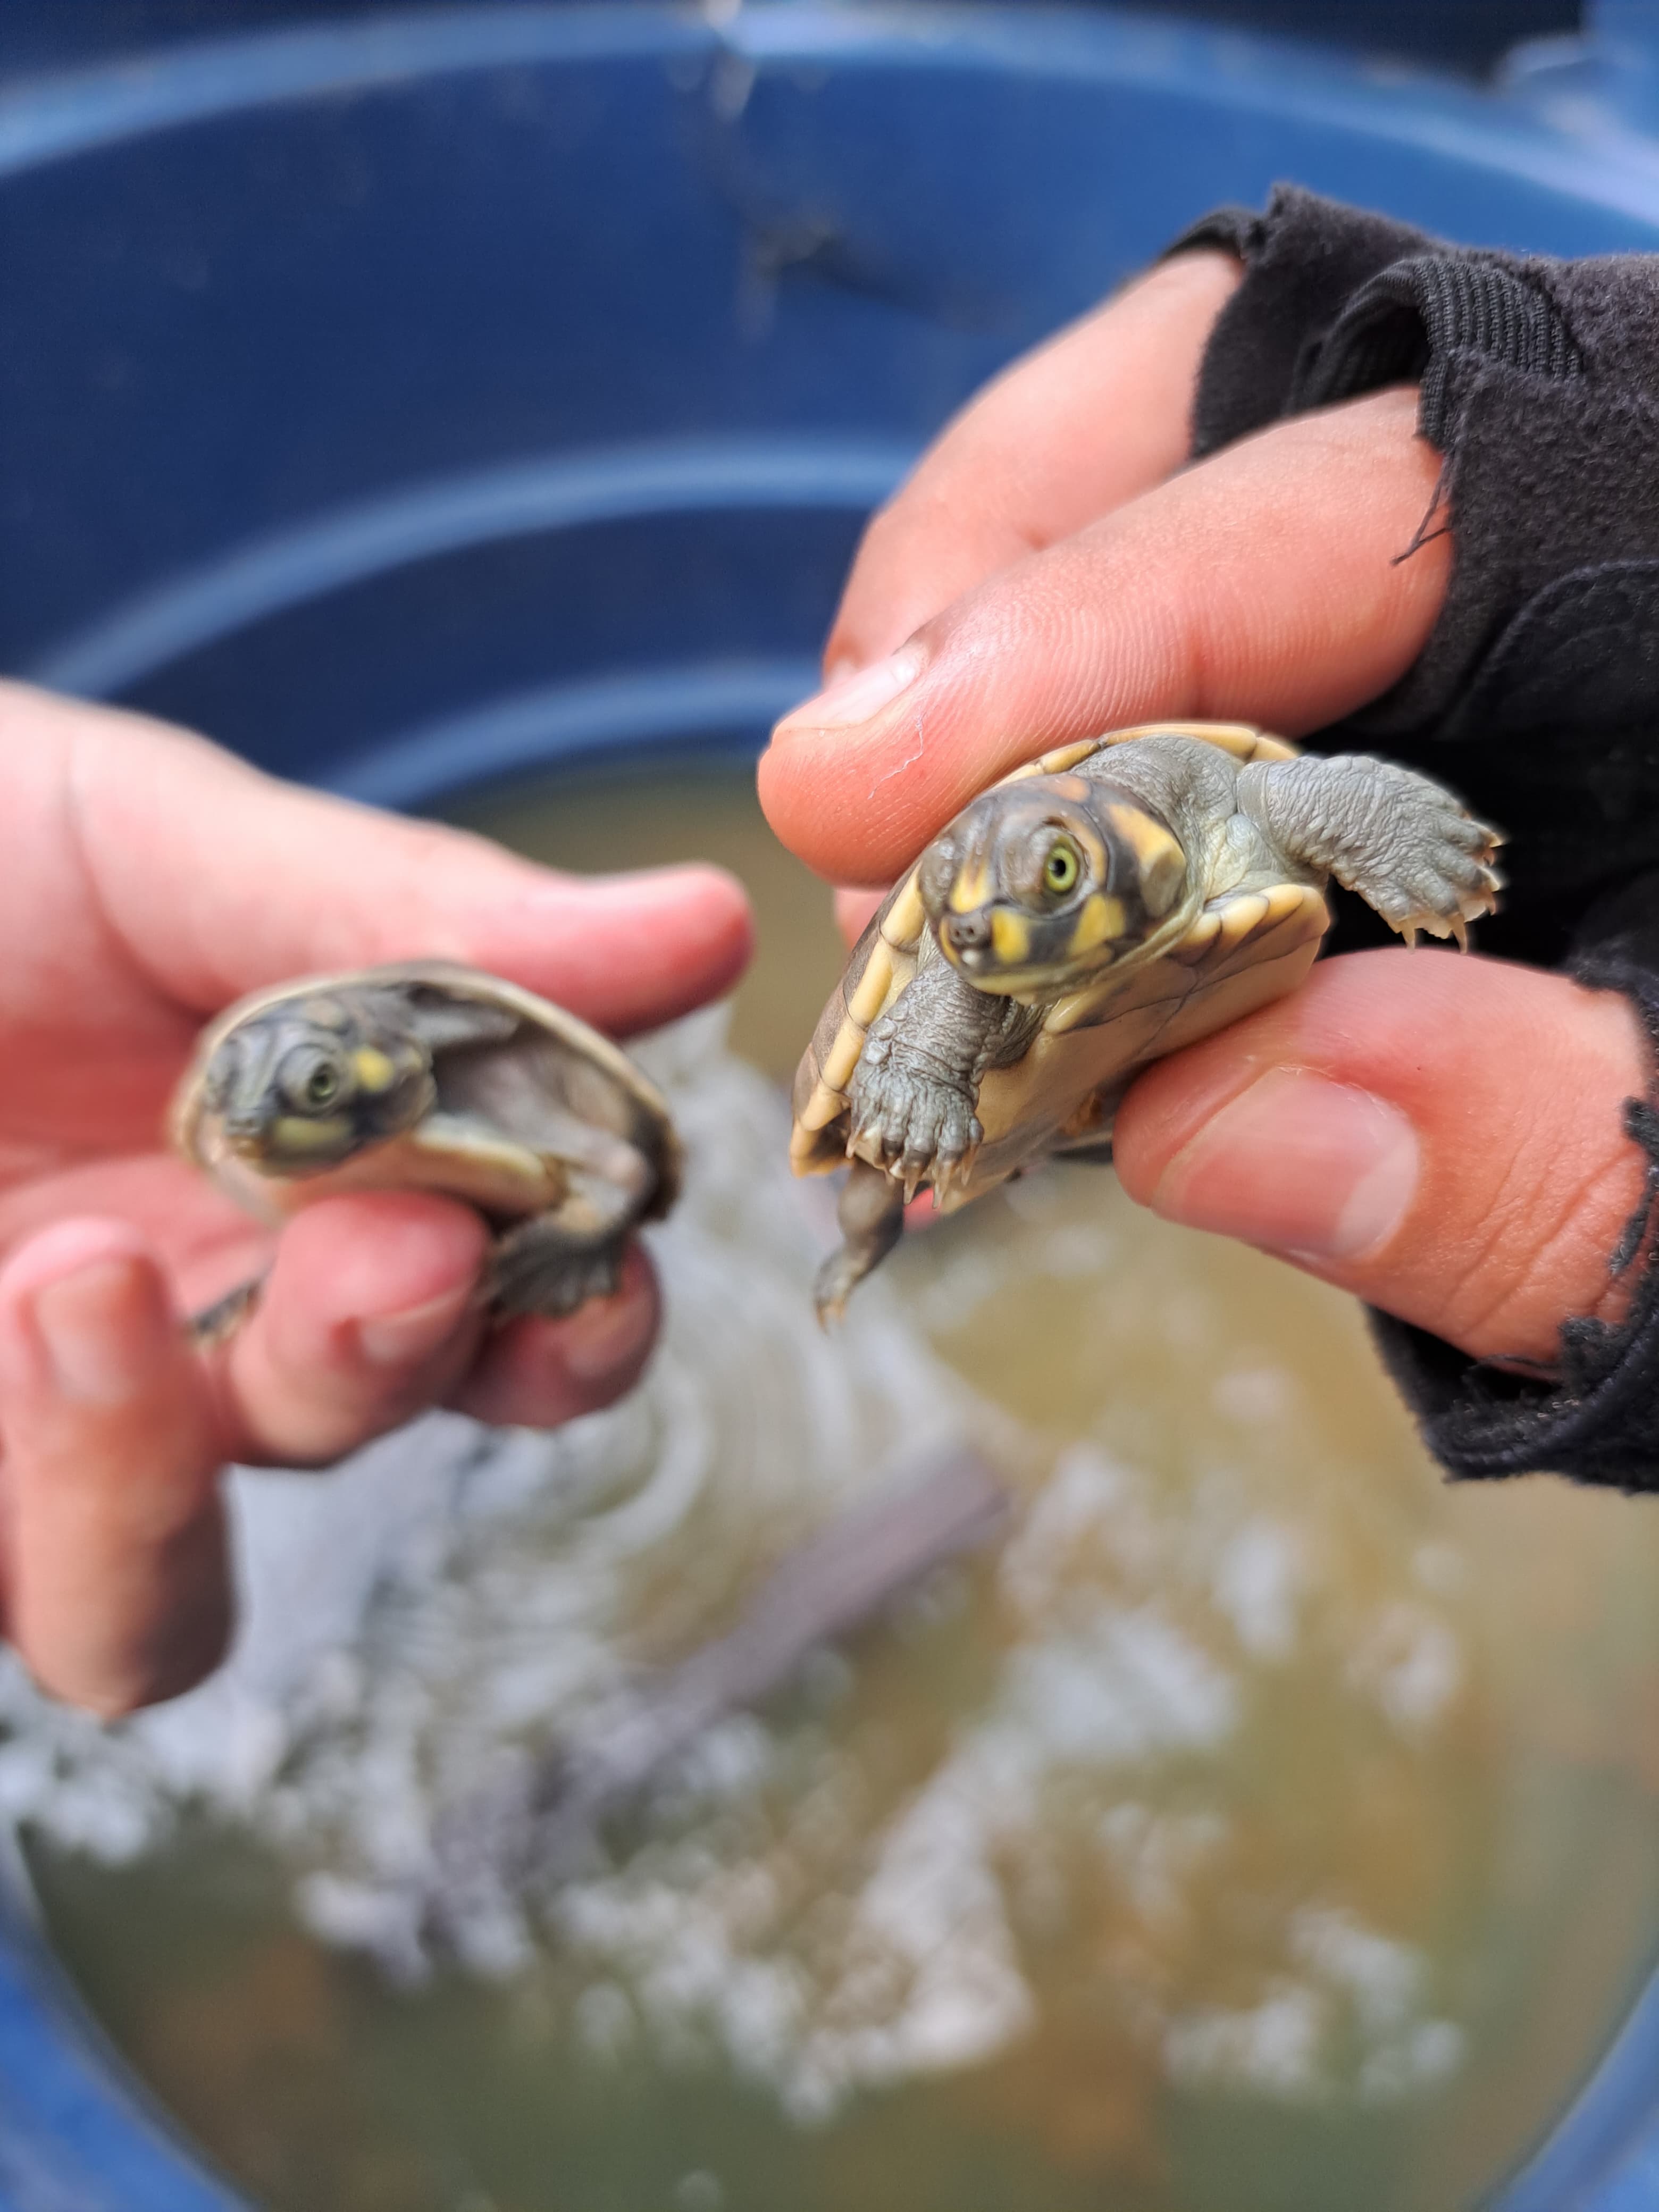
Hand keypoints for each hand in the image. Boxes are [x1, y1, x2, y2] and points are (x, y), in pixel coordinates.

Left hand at [0, 684, 751, 1712]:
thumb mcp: (152, 839)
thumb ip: (415, 914)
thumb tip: (711, 927)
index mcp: (287, 1168)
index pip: (504, 1292)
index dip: (587, 1290)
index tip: (618, 1196)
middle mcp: (178, 1323)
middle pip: (367, 1445)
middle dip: (419, 1359)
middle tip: (398, 1250)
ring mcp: (23, 1434)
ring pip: (158, 1609)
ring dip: (174, 1471)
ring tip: (100, 1282)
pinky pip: (35, 1589)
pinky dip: (72, 1474)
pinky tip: (35, 1302)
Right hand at [759, 254, 1649, 1379]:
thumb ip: (1548, 1173)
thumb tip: (1210, 1127)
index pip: (1388, 504)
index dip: (1106, 626)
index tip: (868, 790)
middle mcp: (1573, 509)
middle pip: (1225, 390)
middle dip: (996, 589)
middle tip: (852, 824)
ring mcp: (1444, 579)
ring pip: (1153, 476)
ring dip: (978, 663)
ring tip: (894, 882)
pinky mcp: (1357, 668)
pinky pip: (1153, 629)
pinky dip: (1032, 742)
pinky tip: (984, 894)